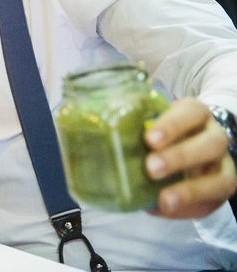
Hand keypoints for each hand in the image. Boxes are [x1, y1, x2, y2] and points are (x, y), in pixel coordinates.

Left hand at [145, 98, 236, 217]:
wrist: (184, 148)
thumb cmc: (159, 132)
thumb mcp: (149, 122)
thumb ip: (133, 128)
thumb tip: (97, 141)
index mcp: (195, 114)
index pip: (191, 112)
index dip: (172, 125)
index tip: (149, 139)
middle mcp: (214, 136)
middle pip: (212, 143)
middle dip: (181, 156)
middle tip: (151, 168)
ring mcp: (223, 164)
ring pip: (222, 178)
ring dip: (191, 190)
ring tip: (164, 199)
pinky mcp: (221, 189)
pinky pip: (213, 203)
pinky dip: (189, 209)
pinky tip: (165, 209)